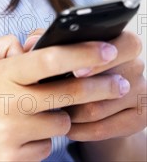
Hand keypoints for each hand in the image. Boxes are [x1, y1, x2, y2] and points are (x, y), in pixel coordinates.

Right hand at [0, 34, 127, 161]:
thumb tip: (26, 45)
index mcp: (0, 75)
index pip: (49, 59)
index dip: (81, 52)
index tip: (104, 48)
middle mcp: (10, 104)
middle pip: (68, 93)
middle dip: (99, 86)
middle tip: (119, 83)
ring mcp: (13, 135)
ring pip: (60, 124)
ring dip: (57, 118)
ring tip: (35, 113)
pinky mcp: (14, 160)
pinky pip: (44, 149)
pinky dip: (39, 142)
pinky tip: (19, 135)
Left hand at [24, 29, 146, 160]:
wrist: (94, 105)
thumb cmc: (73, 69)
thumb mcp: (61, 52)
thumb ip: (48, 41)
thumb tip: (33, 41)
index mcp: (121, 41)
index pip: (121, 43)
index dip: (98, 58)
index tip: (75, 70)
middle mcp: (136, 65)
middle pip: (113, 78)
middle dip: (84, 89)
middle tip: (61, 94)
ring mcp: (141, 92)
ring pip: (101, 106)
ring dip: (74, 111)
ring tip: (55, 110)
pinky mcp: (139, 119)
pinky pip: (105, 128)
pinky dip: (81, 129)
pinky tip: (67, 126)